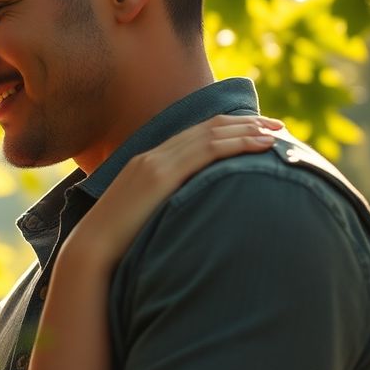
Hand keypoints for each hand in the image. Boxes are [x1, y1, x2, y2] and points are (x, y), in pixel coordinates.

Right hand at [60, 115, 283, 270]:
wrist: (92, 246)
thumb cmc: (118, 241)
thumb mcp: (144, 214)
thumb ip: (165, 204)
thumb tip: (190, 214)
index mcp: (148, 162)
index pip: (195, 135)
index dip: (228, 128)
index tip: (256, 131)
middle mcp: (153, 154)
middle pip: (207, 127)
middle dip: (245, 123)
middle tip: (278, 125)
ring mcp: (156, 162)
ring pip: (211, 134)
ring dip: (248, 130)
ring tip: (277, 133)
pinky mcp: (161, 175)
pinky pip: (207, 150)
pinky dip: (237, 143)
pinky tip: (261, 145)